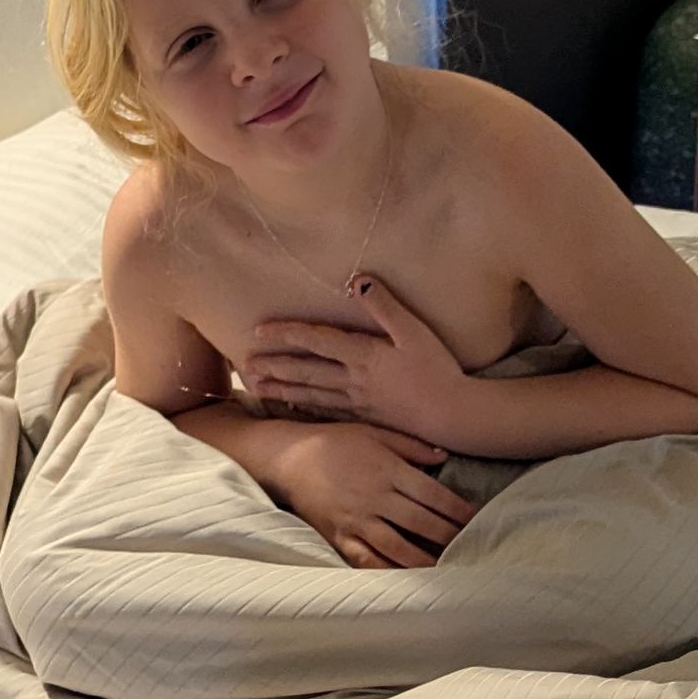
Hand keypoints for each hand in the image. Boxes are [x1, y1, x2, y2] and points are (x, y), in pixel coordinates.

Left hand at [242, 277, 466, 445]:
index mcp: (363, 355)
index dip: (287, 334)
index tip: (259, 332)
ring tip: (257, 387)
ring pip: (311, 394)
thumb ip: (385, 305)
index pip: (317, 341)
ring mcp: (357, 403)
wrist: (453, 415)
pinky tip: (293, 406)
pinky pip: (327, 412)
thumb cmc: (437, 370)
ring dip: (282, 389)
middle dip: (274, 365)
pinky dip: (305, 408)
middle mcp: (353, 381)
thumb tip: (357, 279)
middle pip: (306, 371)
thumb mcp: (415, 331)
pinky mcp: (365, 419)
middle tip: (245, 365)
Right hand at [270, 419, 478, 568]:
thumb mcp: (373, 432)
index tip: (476, 520)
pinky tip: (404, 579)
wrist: (287, 457)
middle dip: (449, 537)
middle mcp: (375, 498)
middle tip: (471, 548)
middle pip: (421, 523)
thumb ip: (411, 445)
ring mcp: (356, 520)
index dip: (458, 510)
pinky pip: (366, 559)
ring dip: (424, 560)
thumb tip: (444, 456)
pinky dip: (387, 571)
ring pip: (398, 547)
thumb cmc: (333, 442)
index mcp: (388, 470)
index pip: (433, 495)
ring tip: (446, 569)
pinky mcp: (339, 537)